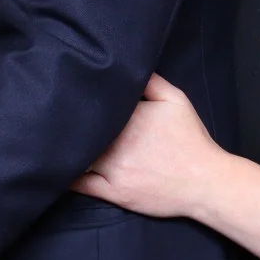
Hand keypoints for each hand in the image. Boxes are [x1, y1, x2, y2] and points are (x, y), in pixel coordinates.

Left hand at [71, 73, 223, 218]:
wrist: (206, 181)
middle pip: (82, 131)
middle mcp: (118, 143)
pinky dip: (67, 176)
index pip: (94, 106)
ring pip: (78, 156)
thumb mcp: (176, 101)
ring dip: (67, 148)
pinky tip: (57, 168)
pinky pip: (81, 185)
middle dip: (69, 125)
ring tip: (53, 140)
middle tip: (56, 119)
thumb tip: (127, 67)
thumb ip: (151, 81)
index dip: (79, 102)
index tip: (69, 98)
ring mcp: (114, 169)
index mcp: (129, 117)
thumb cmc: (191, 140)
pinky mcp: (115, 192)